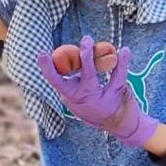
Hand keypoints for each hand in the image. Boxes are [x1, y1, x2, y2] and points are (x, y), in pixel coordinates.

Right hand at [37, 36, 158, 147]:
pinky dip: (122, 63)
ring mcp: (100, 97)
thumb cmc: (92, 102)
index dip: (48, 69)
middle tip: (85, 41)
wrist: (119, 124)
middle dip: (83, 59)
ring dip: (94, 59)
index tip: (42, 54)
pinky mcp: (117, 94)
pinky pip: (119, 77)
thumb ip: (72, 78)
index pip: (56, 82)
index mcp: (71, 95)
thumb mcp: (77, 96)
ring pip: (95, 77)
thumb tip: (69, 54)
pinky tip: (124, 51)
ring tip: (93, 42)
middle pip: (82, 77)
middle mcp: (84, 97)